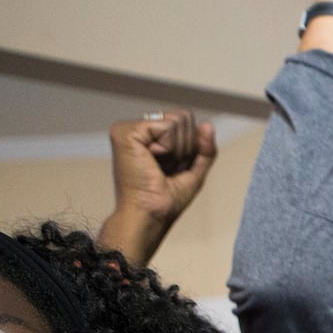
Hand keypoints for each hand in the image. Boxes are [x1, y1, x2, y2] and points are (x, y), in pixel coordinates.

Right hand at [109, 110, 215, 225]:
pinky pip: (167, 126)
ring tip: (157, 167)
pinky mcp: (125, 131)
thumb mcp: (194, 171)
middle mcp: (137, 129)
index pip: (185, 122)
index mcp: (150, 137)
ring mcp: (128, 128)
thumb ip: (204, 148)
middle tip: (165, 169)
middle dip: (185, 148)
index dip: (190, 148)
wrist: (150, 214)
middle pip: (184, 117)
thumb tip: (207, 124)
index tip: (172, 169)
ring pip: (178, 119)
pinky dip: (169, 148)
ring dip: (177, 150)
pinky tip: (151, 161)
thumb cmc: (166, 200)